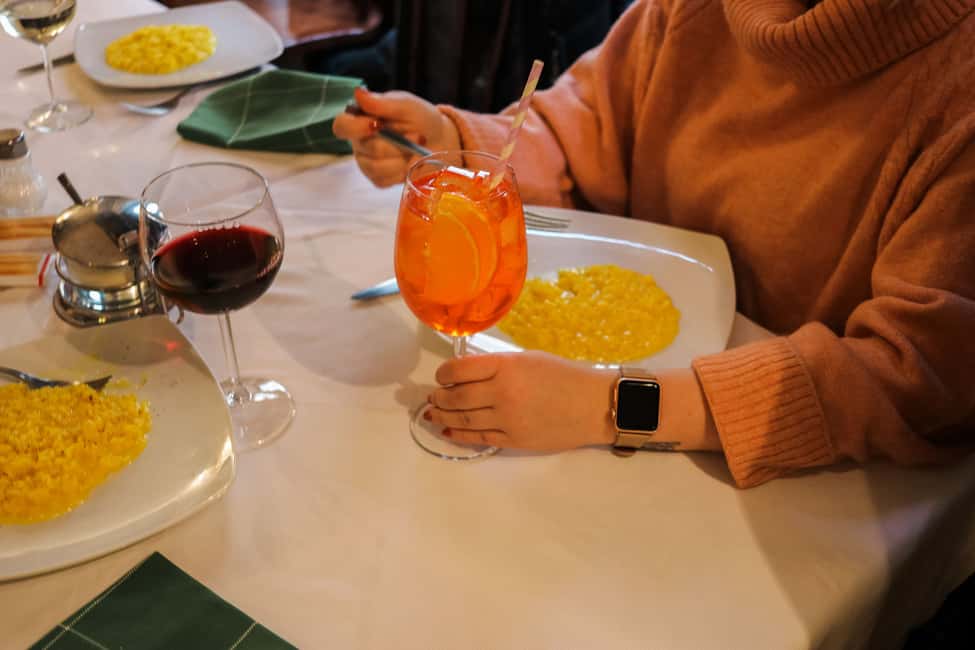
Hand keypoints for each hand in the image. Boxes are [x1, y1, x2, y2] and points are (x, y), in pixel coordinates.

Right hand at [331, 87, 460, 186]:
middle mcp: (359, 142)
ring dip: (403, 158)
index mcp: (360, 119)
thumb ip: (383, 102)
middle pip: (368, 149)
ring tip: (416, 148)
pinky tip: (410, 162)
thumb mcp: (406, 105)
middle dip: (398, 144)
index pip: (341, 126)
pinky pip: (385, 180)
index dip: (355, 128)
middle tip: (417, 135)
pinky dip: (402, 172)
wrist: (438, 140)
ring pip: (378, 167)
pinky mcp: (378, 179)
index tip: (378, 125)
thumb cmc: (420, 118)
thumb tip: (358, 93)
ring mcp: (367, 163)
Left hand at [426, 351, 617, 449]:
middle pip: (456, 397)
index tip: (442, 376)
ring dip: (443, 416)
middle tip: (433, 396)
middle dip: (439, 397)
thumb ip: (498, 365)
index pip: (459, 370)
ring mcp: (507, 419)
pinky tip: (449, 430)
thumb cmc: (564, 376)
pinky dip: (459, 434)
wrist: (593, 405)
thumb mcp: (529, 359)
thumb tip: (466, 374)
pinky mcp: (514, 440)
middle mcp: (503, 393)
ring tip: (433, 413)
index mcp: (506, 367)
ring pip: (463, 419)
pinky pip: (478, 438)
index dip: (444, 374)